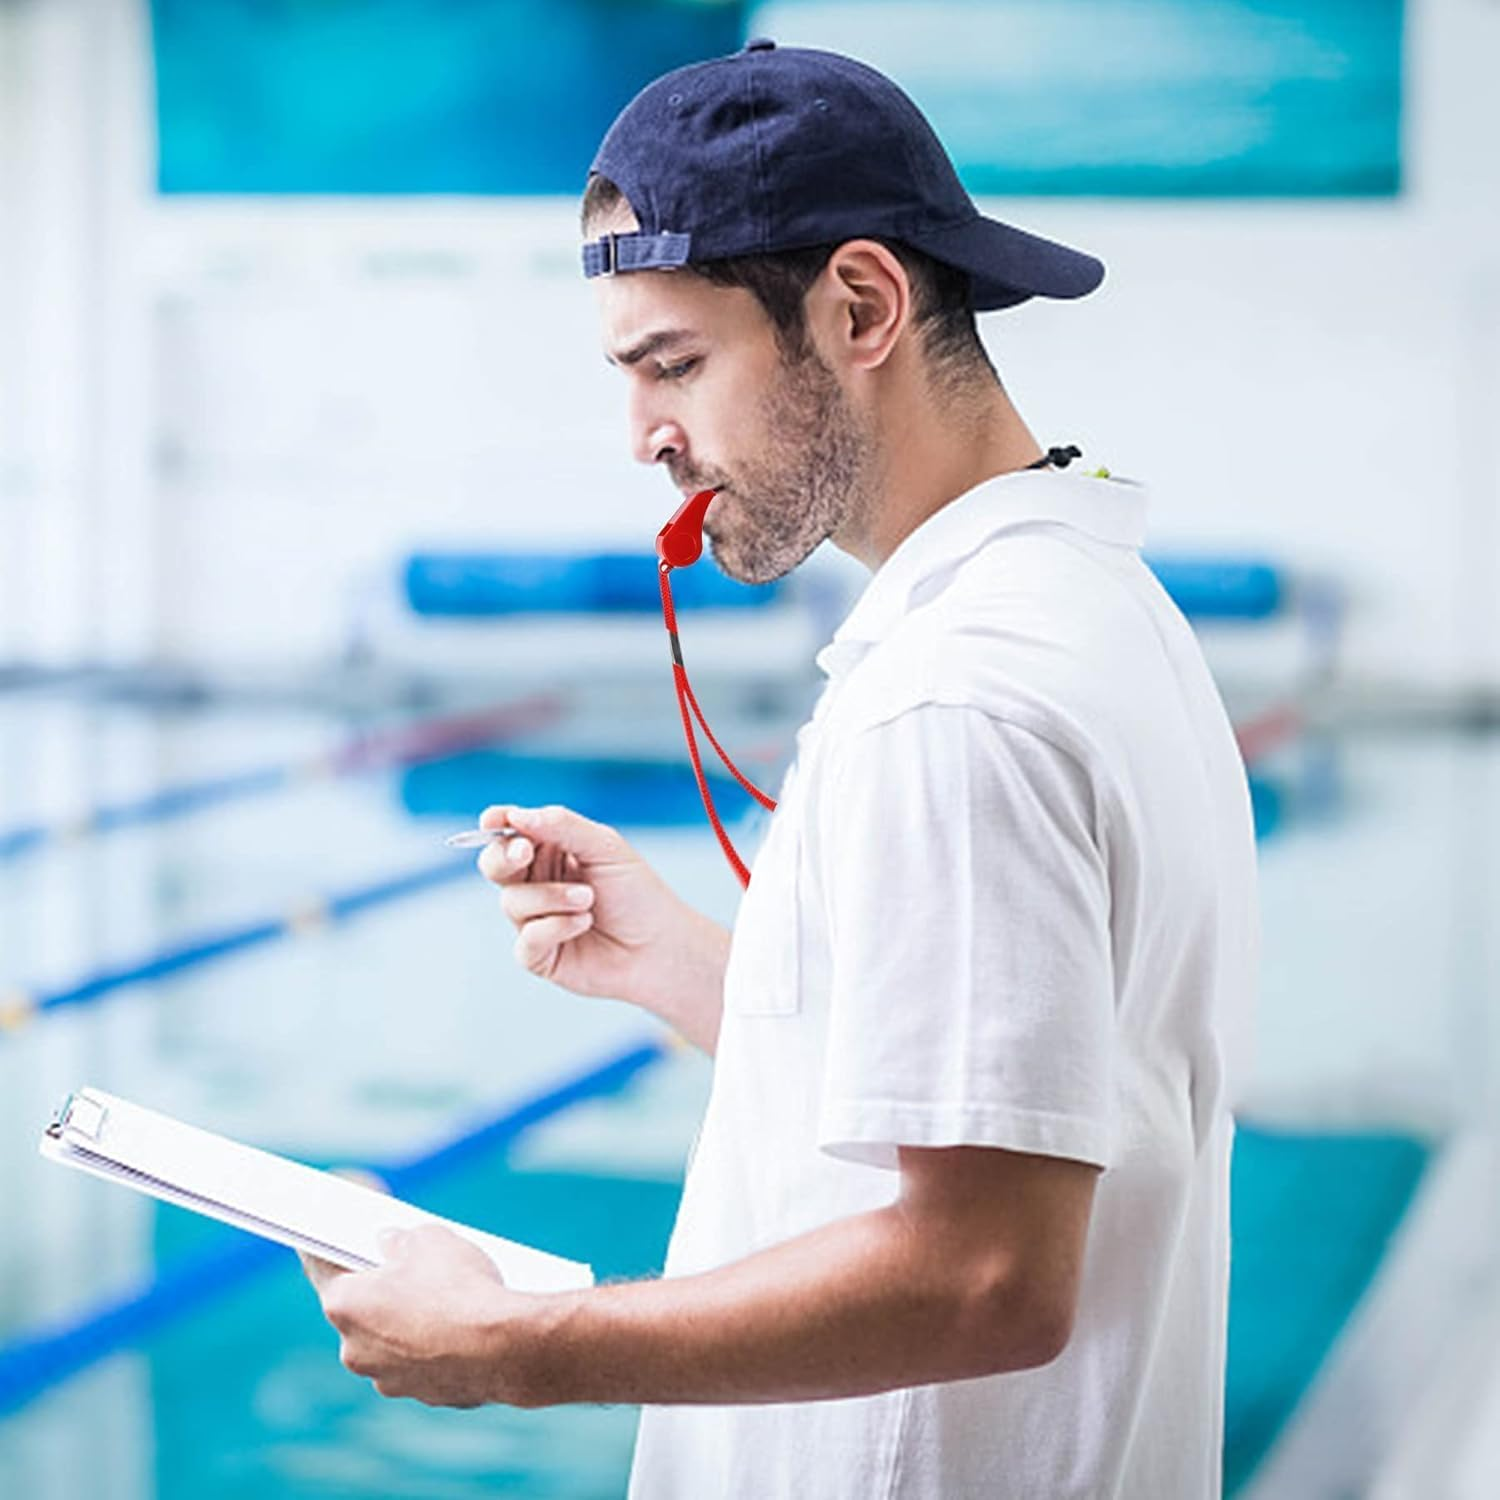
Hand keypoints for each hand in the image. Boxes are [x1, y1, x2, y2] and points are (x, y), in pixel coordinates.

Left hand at [300, 1224, 535, 1407]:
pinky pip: (423, 1362)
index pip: (321, 1267)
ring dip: (407, 1319)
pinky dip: (435, 1345)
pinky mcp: (423, 1395)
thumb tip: (393, 1246)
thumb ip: (401, 1241)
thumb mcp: (429, 1238)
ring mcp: (387, 1378)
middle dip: (379, 1287)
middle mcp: (354, 1349)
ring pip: (391, 1340)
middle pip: (359, 1308)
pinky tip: (460, 1324)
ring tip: (441, 1291)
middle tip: (402, 1261)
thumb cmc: (459, 1287)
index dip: (324, 1246)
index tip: (322, 1234)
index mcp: (345, 1304)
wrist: (502, 1346)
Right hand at [477, 803, 728, 1048]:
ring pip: (512, 901)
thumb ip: (562, 826)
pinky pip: (526, 939)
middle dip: (504, 857)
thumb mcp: (604, 848)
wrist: (661, 947)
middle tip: (525, 852)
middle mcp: (538, 883)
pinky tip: (584, 923)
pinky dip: (555, 927)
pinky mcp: (539, 955)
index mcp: (552, 851)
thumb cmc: (638, 894)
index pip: (512, 832)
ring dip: (551, 896)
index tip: (494, 819)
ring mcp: (536, 920)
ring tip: (588, 899)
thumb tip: (516, 815)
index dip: (496, 823)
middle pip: (496, 865)